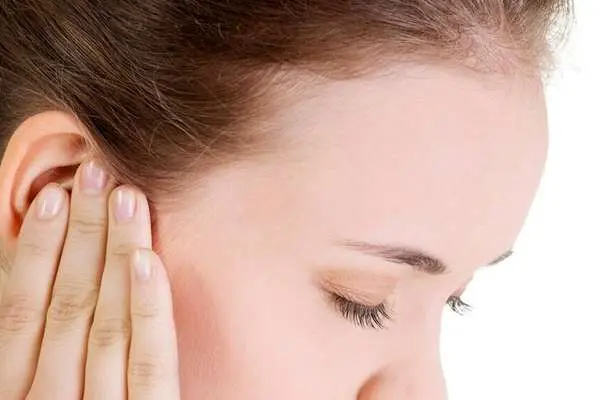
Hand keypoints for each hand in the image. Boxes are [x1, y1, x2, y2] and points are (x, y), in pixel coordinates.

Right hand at [0, 161, 179, 398]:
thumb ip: (27, 354)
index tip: (52, 196)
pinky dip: (146, 309)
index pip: (17, 307)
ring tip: (123, 197)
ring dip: (112, 254)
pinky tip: (147, 261)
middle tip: (95, 175)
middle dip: (79, 234)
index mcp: (9, 393)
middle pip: (62, 303)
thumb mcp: (28, 391)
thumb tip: (29, 280)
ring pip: (102, 321)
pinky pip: (148, 362)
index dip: (33, 248)